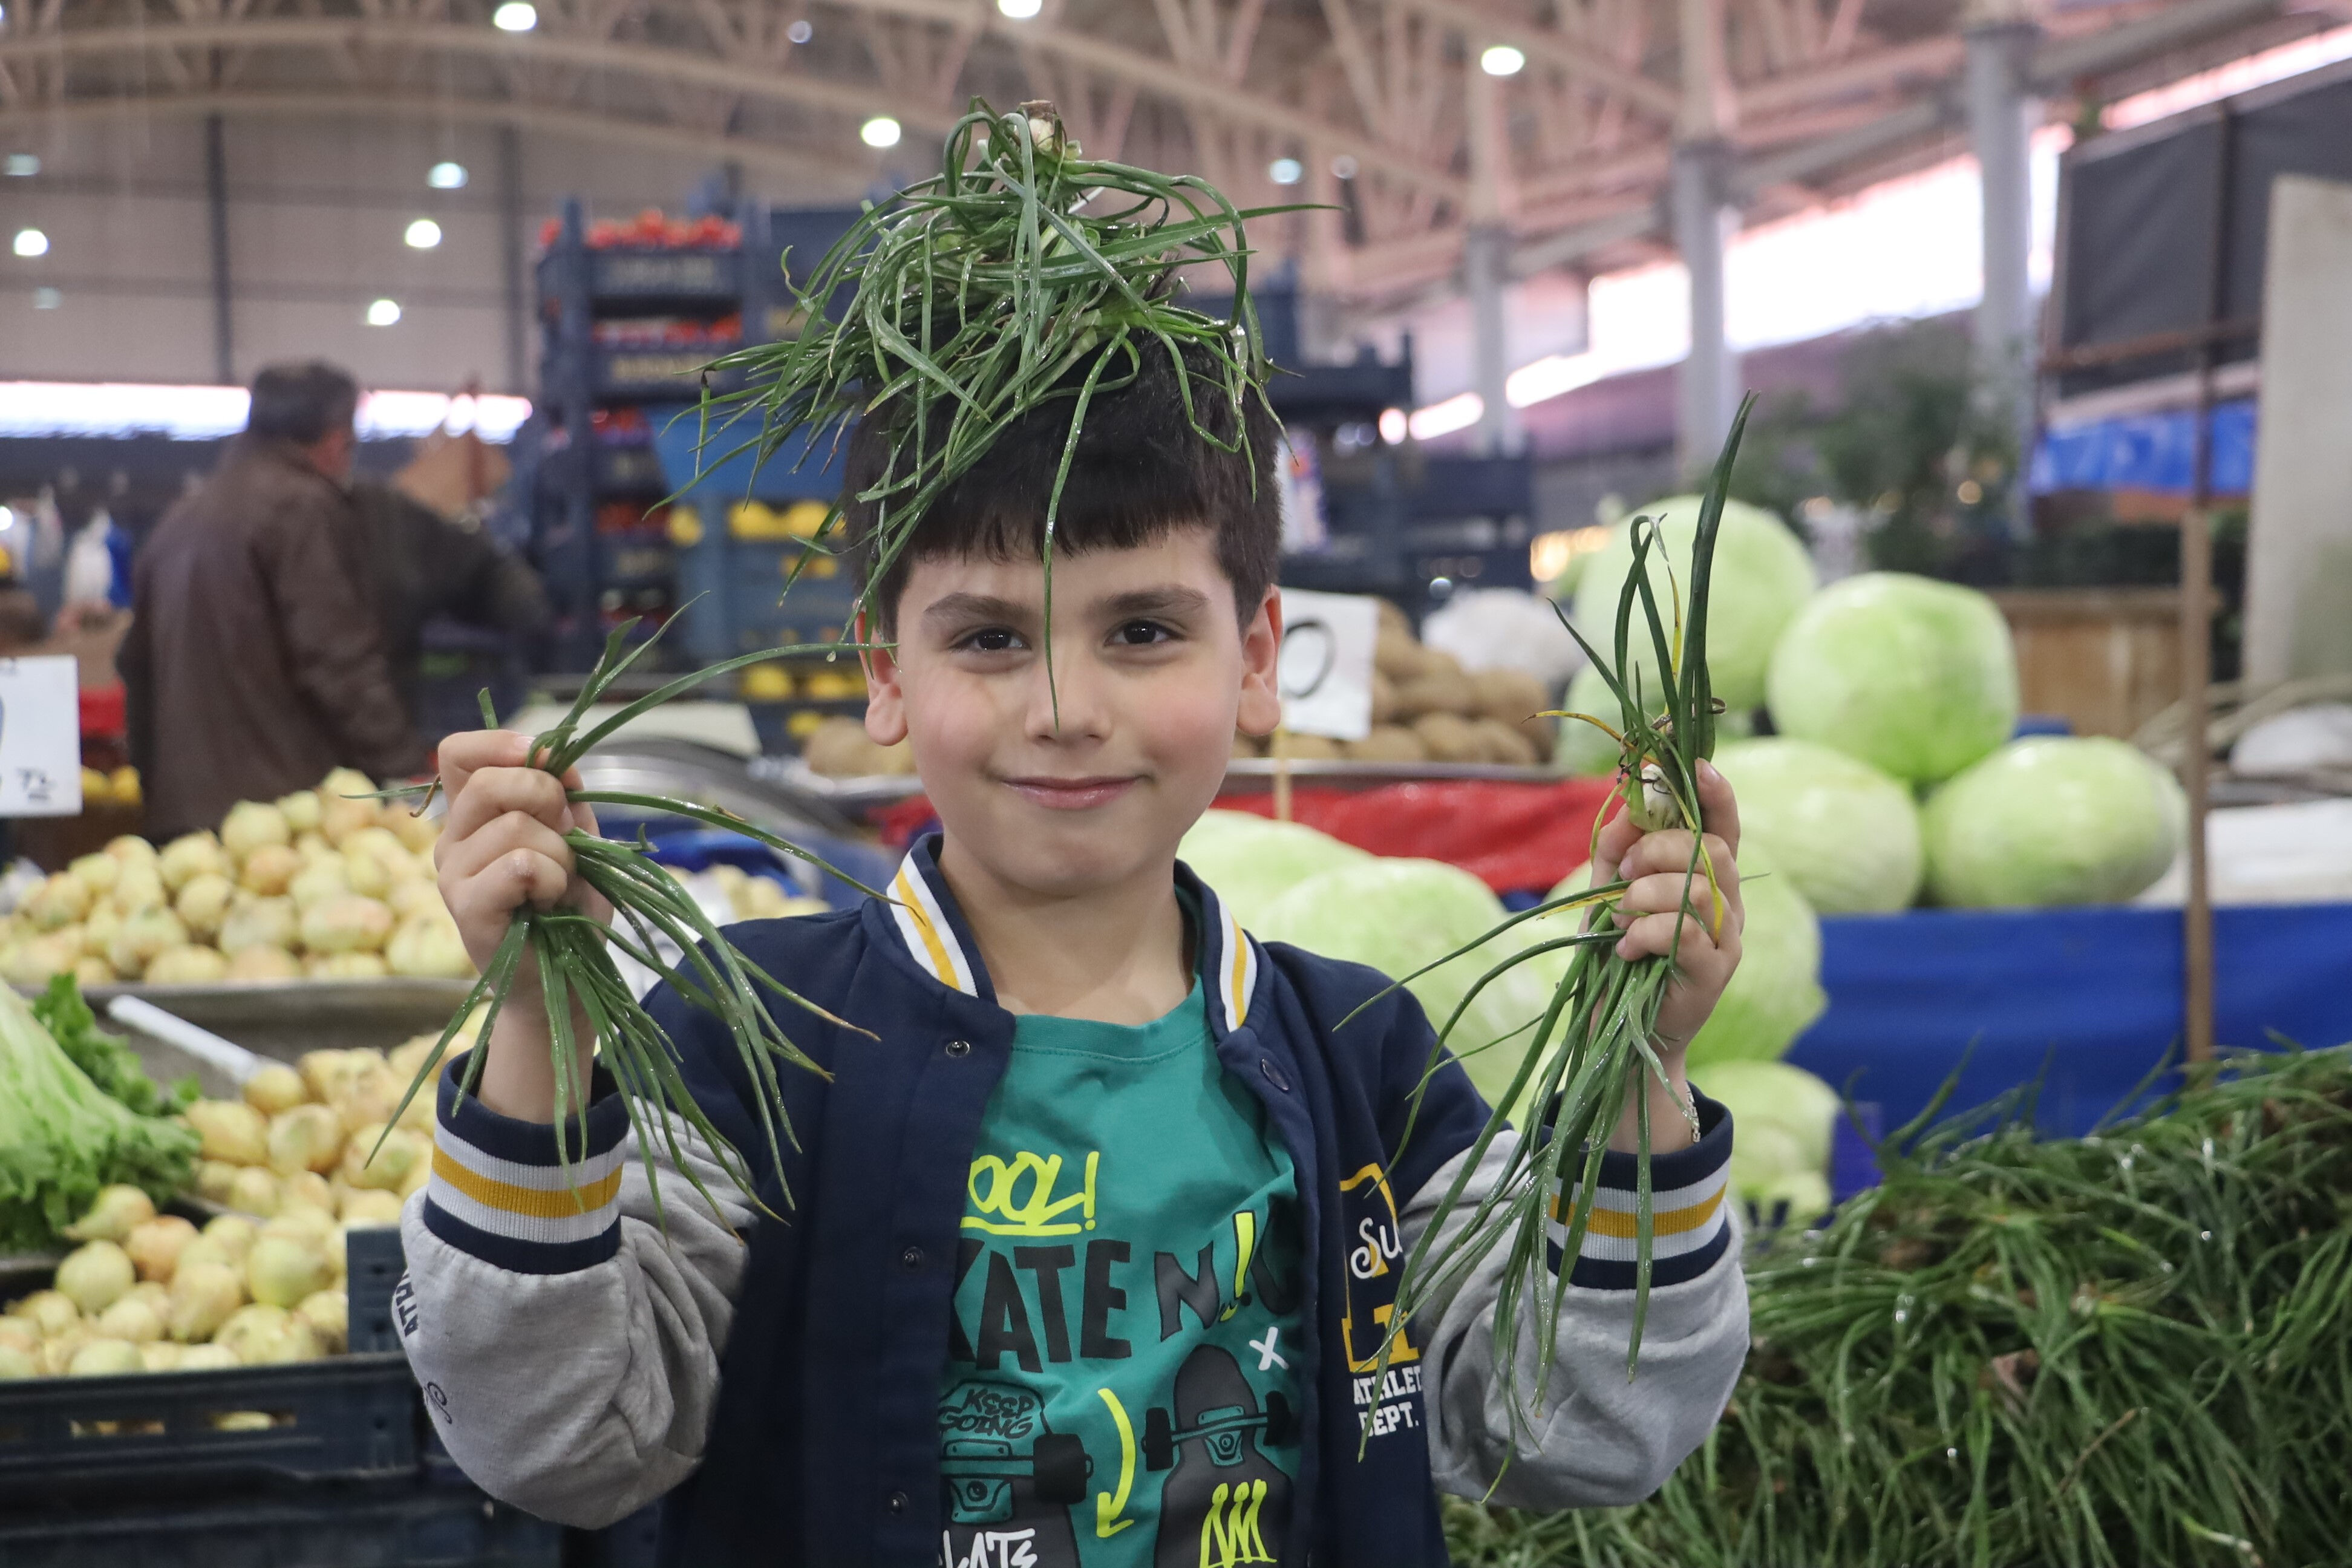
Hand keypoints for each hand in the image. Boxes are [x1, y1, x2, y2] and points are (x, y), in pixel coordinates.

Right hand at [432, 730, 609, 1121]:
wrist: (569, 978)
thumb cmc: (570, 906)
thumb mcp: (576, 837)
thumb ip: (564, 795)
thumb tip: (555, 757)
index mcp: (472, 816)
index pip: (456, 752)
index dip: (501, 744)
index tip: (544, 760)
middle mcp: (451, 841)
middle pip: (486, 782)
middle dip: (545, 796)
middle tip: (566, 836)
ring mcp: (452, 876)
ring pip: (512, 827)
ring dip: (559, 851)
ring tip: (559, 882)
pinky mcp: (468, 911)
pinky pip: (519, 865)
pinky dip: (552, 876)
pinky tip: (550, 901)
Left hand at [1587, 758, 1743, 1151]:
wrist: (1619, 1032)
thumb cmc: (1618, 957)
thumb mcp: (1607, 895)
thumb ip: (1617, 850)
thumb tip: (1625, 800)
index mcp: (1707, 879)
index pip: (1725, 826)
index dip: (1718, 794)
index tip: (1698, 765)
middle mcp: (1728, 905)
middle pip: (1710, 849)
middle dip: (1658, 849)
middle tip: (1623, 877)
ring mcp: (1727, 940)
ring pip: (1697, 887)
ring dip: (1644, 895)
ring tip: (1619, 920)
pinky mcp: (1715, 973)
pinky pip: (1683, 932)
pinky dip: (1644, 933)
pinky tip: (1625, 949)